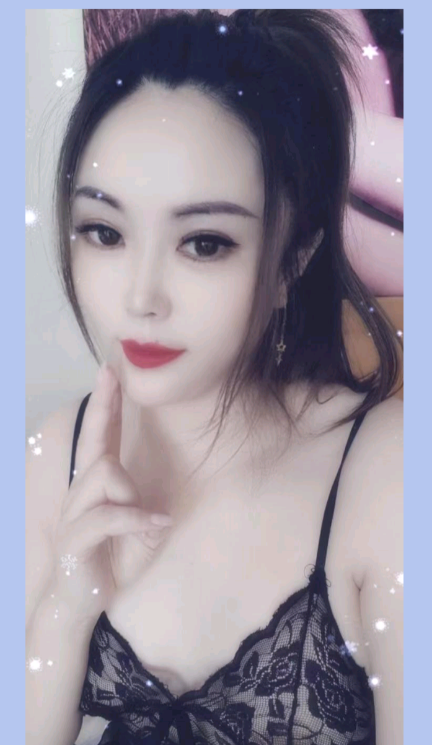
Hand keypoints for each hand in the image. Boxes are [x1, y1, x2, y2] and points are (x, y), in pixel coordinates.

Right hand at [50, 363, 172, 622]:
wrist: (78, 604)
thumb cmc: (109, 561)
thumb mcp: (137, 533)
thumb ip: (145, 513)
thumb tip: (162, 511)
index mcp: (96, 487)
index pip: (100, 438)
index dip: (106, 406)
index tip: (110, 373)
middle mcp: (80, 494)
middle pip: (94, 443)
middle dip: (103, 408)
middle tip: (110, 376)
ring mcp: (74, 515)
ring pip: (103, 474)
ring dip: (131, 492)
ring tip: (147, 518)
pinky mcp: (75, 540)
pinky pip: (108, 516)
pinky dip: (136, 519)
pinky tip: (157, 525)